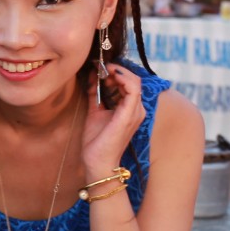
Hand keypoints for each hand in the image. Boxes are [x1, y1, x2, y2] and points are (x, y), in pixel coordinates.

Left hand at [81, 60, 145, 178]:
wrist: (97, 162)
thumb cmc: (97, 141)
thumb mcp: (95, 111)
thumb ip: (96, 94)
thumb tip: (92, 77)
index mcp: (130, 109)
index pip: (129, 83)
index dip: (115, 72)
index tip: (99, 68)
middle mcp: (137, 109)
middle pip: (133, 79)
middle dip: (115, 70)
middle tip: (99, 68)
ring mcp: (135, 112)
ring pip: (134, 81)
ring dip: (117, 72)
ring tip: (102, 71)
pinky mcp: (129, 114)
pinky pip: (132, 89)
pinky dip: (121, 78)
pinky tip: (108, 76)